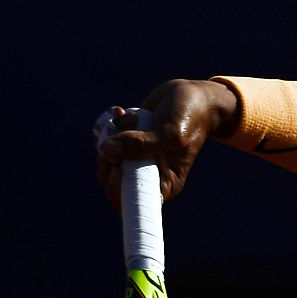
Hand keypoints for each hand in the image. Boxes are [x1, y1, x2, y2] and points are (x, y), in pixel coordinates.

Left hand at [95, 79, 239, 206]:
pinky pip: (104, 139)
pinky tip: (120, 112)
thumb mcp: (171, 132)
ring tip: (127, 118)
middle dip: (108, 158)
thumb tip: (107, 151)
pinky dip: (108, 125)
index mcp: (165, 182)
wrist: (192, 95)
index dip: (118, 191)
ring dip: (109, 136)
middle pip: (111, 180)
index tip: (117, 171)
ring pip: (105, 157)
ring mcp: (135, 157)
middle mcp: (148, 173)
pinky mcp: (126, 140)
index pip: (134, 202)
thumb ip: (141, 144)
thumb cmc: (191, 118)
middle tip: (116, 137)